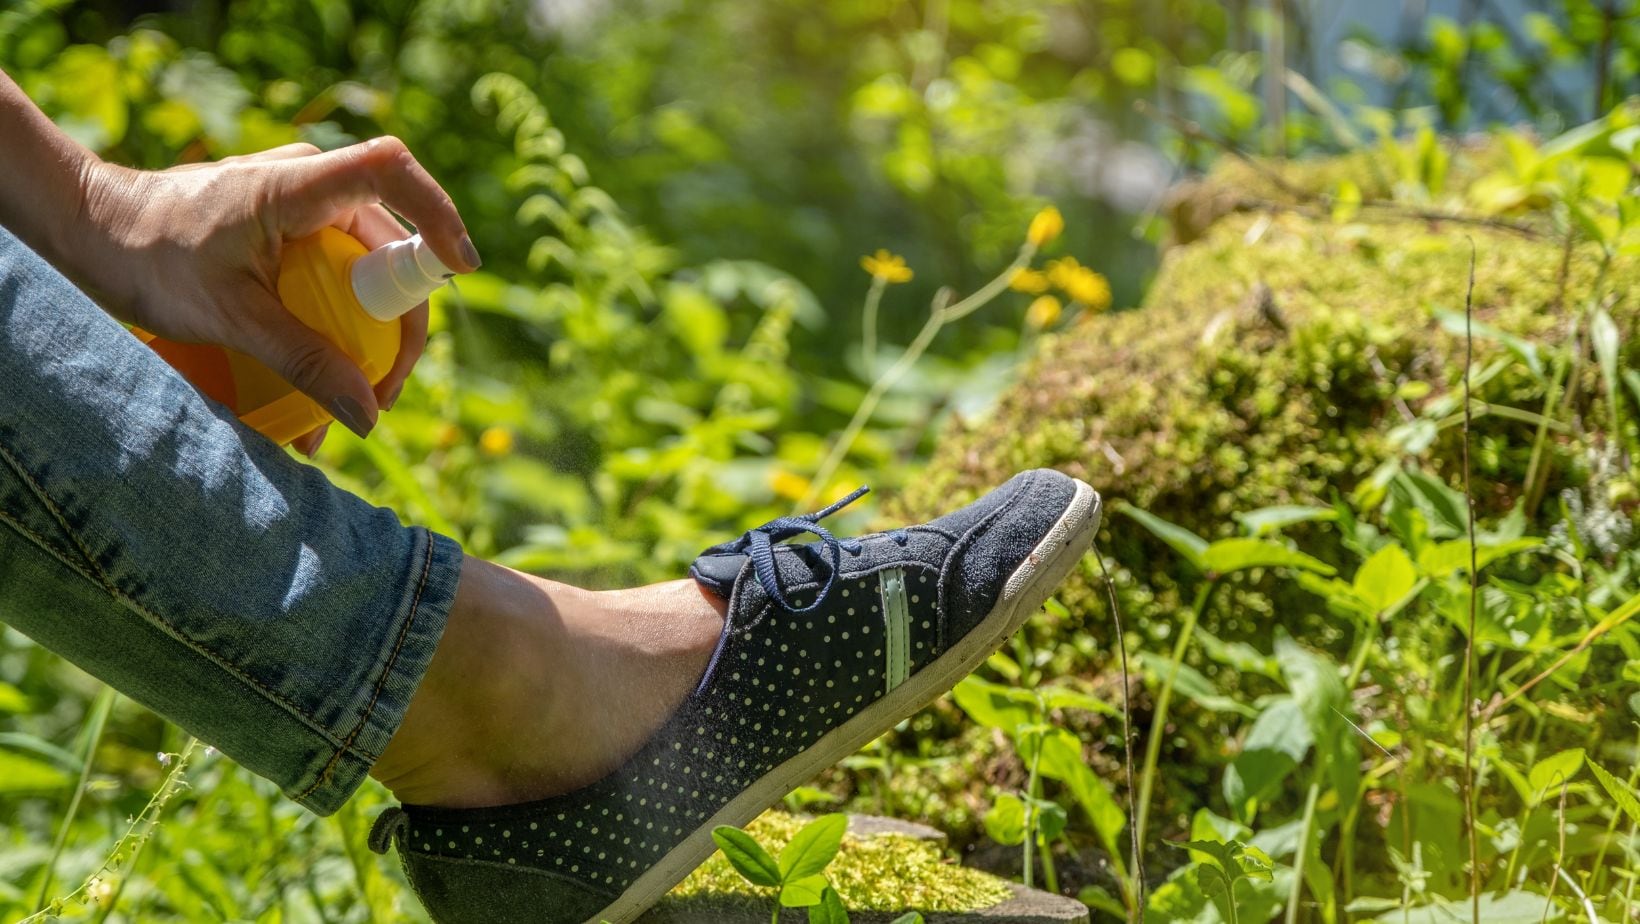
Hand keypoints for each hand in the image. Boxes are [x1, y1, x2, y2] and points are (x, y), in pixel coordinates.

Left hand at [70, 137, 480, 450]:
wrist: (90, 228)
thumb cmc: (146, 257)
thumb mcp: (229, 318)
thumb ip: (303, 361)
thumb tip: (368, 415)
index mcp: (295, 186)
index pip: (390, 171)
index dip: (438, 214)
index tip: (461, 269)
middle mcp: (309, 182)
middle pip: (390, 247)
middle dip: (398, 326)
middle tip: (382, 393)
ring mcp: (302, 201)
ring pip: (366, 267)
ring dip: (367, 336)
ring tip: (345, 404)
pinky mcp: (292, 224)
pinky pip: (337, 271)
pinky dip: (339, 323)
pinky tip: (320, 379)